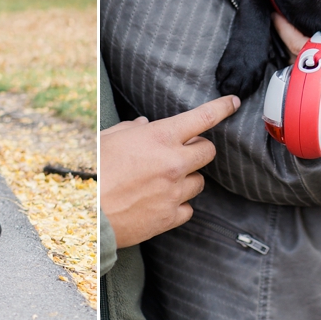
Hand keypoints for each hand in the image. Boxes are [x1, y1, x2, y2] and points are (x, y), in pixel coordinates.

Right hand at [100, 94, 240, 248]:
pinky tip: (161, 202)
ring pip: (200, 181)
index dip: (222, 108)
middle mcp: (173, 163)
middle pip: (208, 150)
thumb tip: (142, 126)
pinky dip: (178, 204)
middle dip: (199, 147)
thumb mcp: (107, 139)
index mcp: (159, 137)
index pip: (202, 117)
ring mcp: (174, 192)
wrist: (87, 213)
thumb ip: (130, 129)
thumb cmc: (93, 171)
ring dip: (187, 178)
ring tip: (164, 180)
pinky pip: (188, 208)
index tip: (233, 102)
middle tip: (182, 151)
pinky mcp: (170, 217)